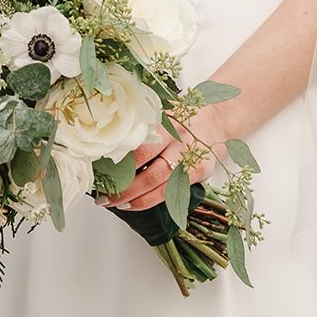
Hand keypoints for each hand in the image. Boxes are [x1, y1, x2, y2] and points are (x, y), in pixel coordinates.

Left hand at [106, 116, 223, 212]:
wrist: (216, 120)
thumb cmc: (181, 118)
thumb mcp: (162, 113)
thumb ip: (141, 127)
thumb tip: (107, 146)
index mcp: (165, 121)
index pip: (139, 148)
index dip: (118, 165)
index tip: (100, 174)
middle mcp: (179, 139)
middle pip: (147, 169)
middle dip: (123, 188)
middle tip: (103, 197)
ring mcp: (191, 157)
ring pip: (158, 185)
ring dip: (135, 199)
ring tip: (116, 203)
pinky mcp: (200, 171)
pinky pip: (172, 192)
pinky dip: (151, 200)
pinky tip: (136, 204)